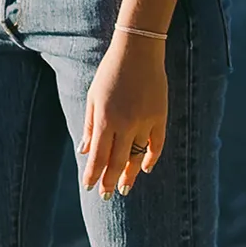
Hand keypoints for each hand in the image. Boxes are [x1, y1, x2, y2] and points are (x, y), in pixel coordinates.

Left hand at [80, 35, 167, 199]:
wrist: (138, 50)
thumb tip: (85, 151)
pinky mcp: (160, 116)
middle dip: (110, 181)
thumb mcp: (93, 97)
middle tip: (106, 196)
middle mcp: (125, 124)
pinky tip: (144, 168)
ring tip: (124, 188)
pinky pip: (157, 144)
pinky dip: (151, 158)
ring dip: (129, 174)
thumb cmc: (110, 72)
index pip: (98, 156)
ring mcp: (145, 121)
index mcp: (105, 119)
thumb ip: (90, 126)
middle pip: (117, 161)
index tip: (89, 187)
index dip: (94, 175)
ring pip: (137, 156)